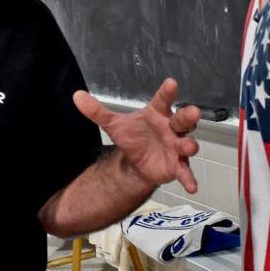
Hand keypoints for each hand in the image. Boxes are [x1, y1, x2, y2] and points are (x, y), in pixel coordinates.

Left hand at [73, 78, 200, 191]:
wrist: (137, 161)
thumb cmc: (133, 136)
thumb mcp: (114, 125)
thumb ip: (97, 111)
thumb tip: (77, 96)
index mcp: (157, 114)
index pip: (163, 100)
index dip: (167, 92)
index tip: (171, 83)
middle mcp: (171, 128)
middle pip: (182, 120)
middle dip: (188, 116)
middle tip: (192, 112)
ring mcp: (176, 146)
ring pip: (187, 144)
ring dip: (189, 145)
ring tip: (188, 147)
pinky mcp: (177, 165)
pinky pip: (185, 172)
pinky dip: (189, 179)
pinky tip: (192, 187)